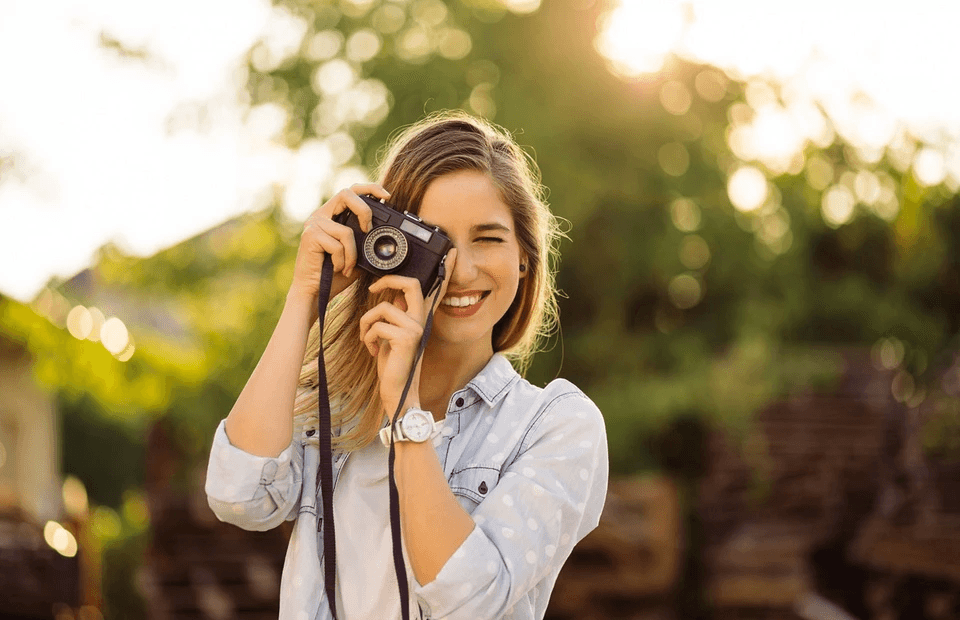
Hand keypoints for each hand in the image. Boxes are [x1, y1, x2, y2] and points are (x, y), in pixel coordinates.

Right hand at [288, 183, 388, 319]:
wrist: (314, 293)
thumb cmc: (334, 275)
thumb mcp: (357, 255)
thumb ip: (367, 242)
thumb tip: (389, 238)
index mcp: (332, 216)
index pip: (351, 192)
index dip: (369, 188)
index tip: (386, 196)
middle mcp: (320, 215)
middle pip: (346, 194)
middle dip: (364, 211)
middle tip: (368, 230)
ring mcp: (314, 224)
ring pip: (346, 230)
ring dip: (352, 254)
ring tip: (347, 267)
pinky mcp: (310, 236)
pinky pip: (338, 245)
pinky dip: (343, 261)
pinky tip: (336, 269)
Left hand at [359, 249, 457, 415]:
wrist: (397, 393)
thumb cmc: (393, 364)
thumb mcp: (394, 336)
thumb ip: (396, 316)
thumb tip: (393, 299)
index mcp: (421, 319)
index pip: (435, 291)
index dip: (446, 271)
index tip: (453, 253)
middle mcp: (422, 322)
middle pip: (411, 285)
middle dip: (387, 280)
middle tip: (374, 286)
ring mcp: (415, 329)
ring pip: (382, 308)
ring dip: (367, 323)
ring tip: (369, 338)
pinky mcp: (405, 339)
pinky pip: (376, 325)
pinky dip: (367, 337)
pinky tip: (373, 350)